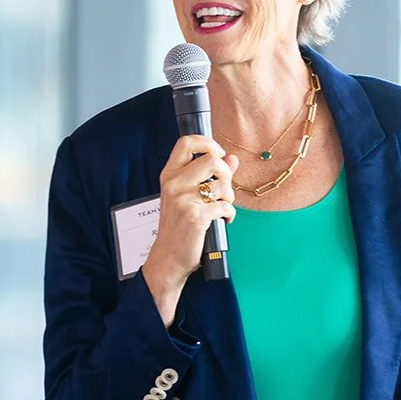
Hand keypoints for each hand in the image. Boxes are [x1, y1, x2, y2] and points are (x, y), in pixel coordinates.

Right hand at [141, 135, 239, 327]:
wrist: (168, 257)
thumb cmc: (178, 226)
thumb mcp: (186, 196)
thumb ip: (208, 175)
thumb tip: (232, 159)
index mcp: (169, 175)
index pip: (186, 142)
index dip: (207, 143)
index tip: (218, 155)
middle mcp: (174, 184)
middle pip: (211, 159)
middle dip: (226, 173)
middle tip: (223, 189)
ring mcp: (184, 200)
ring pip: (223, 184)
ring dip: (230, 197)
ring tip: (222, 207)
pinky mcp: (196, 216)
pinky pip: (226, 206)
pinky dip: (229, 214)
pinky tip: (222, 221)